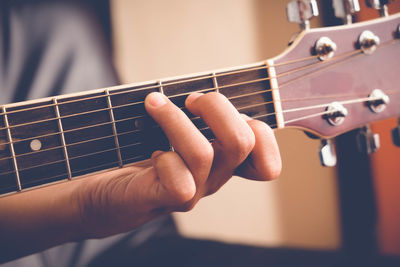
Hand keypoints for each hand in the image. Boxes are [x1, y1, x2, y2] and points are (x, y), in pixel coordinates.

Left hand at [78, 92, 280, 237]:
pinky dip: (163, 157)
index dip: (263, 134)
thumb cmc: (137, 152)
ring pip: (204, 153)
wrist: (103, 193)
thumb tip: (200, 89)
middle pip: (242, 142)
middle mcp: (214, 177)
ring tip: (154, 105)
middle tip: (190, 100)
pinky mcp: (166, 199)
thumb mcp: (174, 126)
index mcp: (222, 161)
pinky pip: (180, 181)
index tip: (218, 108)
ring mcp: (193, 191)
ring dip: (176, 119)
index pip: (266, 161)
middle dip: (217, 107)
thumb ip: (195, 113)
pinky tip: (151, 153)